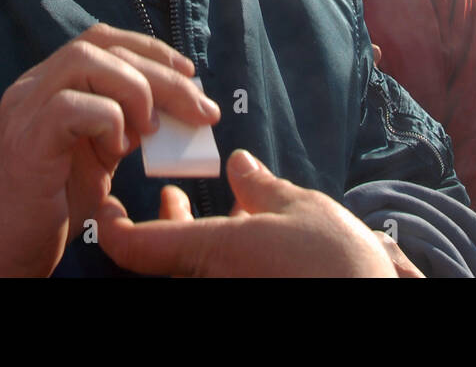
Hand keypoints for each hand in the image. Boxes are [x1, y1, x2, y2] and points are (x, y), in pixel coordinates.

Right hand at [0, 23, 219, 276]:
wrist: (0, 251)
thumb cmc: (52, 205)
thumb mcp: (98, 158)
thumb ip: (126, 127)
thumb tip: (174, 111)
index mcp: (50, 85)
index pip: (102, 40)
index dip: (151, 49)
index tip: (190, 74)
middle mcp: (32, 87)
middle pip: (103, 46)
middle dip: (162, 73)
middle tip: (200, 109)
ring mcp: (24, 111)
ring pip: (85, 60)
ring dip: (135, 89)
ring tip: (151, 130)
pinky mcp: (25, 142)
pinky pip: (70, 106)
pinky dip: (108, 120)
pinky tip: (117, 150)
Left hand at [96, 149, 400, 276]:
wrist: (369, 311)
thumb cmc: (336, 263)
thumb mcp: (300, 209)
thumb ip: (261, 187)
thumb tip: (239, 165)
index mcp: (211, 252)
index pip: (134, 246)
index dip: (111, 226)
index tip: (107, 206)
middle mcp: (207, 281)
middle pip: (157, 260)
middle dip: (161, 225)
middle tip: (169, 197)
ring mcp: (223, 292)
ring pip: (186, 269)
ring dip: (186, 240)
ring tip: (199, 210)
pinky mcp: (242, 296)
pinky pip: (211, 277)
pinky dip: (213, 258)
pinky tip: (239, 237)